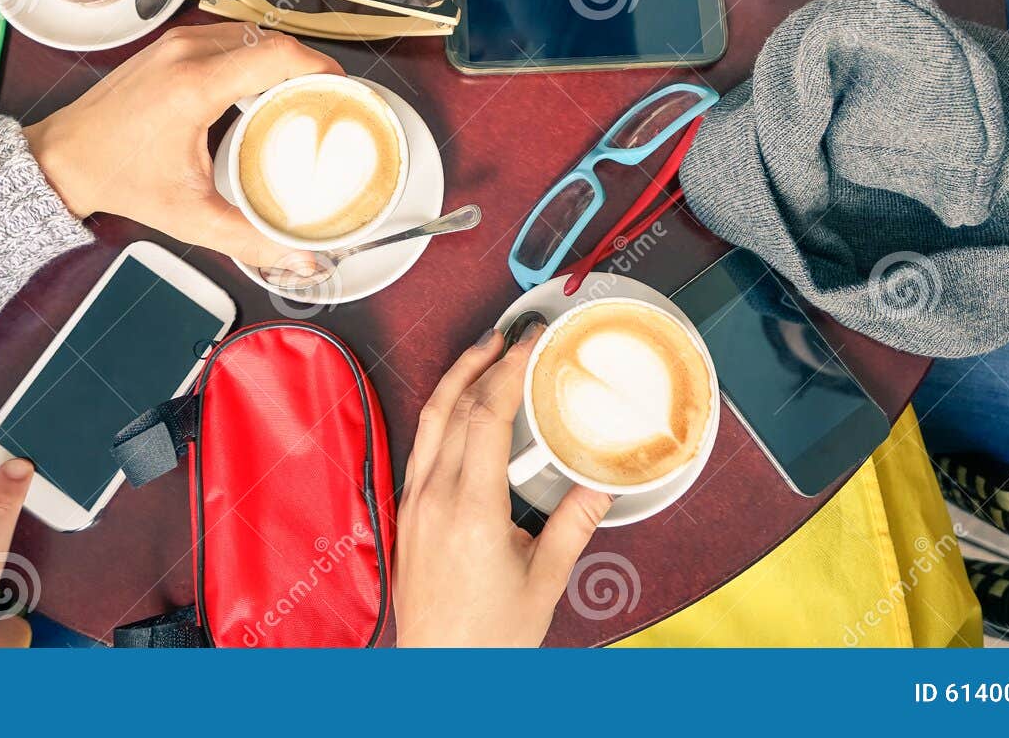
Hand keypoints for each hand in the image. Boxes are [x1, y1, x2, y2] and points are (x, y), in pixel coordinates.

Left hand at [23, 23, 343, 268]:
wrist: (65, 157)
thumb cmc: (121, 179)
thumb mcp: (190, 216)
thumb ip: (250, 239)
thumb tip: (300, 258)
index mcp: (196, 86)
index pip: (277, 55)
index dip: (320, 66)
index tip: (341, 90)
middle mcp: (187, 53)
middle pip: (271, 41)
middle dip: (306, 66)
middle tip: (327, 100)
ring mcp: (175, 43)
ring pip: (251, 34)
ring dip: (280, 59)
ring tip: (301, 95)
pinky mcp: (169, 44)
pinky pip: (228, 36)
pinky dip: (253, 55)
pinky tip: (263, 87)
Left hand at [393, 326, 613, 646]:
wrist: (441, 672)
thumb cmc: (488, 638)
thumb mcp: (545, 581)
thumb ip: (573, 526)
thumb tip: (600, 485)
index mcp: (470, 508)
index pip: (484, 417)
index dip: (506, 371)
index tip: (527, 343)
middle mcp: (434, 497)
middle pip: (452, 407)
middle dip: (481, 361)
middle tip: (509, 335)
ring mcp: (415, 504)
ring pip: (429, 422)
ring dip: (455, 380)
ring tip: (482, 354)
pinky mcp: (408, 514)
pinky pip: (422, 447)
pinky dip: (442, 414)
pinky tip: (461, 409)